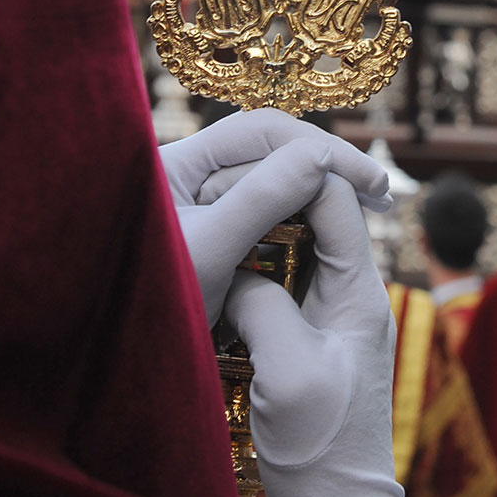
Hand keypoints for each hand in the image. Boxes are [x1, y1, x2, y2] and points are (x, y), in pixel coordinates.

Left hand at [159, 111, 389, 327]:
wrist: (118, 365)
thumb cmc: (152, 308)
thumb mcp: (211, 252)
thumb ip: (261, 198)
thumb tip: (320, 155)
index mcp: (176, 160)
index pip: (261, 130)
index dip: (322, 148)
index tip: (371, 183)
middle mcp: (186, 172)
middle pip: (269, 149)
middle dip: (326, 166)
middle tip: (379, 196)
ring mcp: (198, 202)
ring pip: (271, 181)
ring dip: (318, 190)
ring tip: (365, 208)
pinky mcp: (211, 233)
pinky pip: (264, 212)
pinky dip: (300, 217)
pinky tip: (330, 231)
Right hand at [224, 171, 421, 496]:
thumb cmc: (320, 448)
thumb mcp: (287, 371)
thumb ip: (263, 304)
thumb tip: (234, 269)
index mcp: (359, 293)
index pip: (335, 198)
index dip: (290, 172)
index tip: (235, 172)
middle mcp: (352, 295)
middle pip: (315, 214)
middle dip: (268, 194)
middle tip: (215, 189)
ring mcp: (331, 317)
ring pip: (294, 247)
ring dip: (256, 232)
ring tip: (210, 222)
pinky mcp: (309, 340)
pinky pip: (282, 282)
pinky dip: (251, 269)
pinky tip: (217, 274)